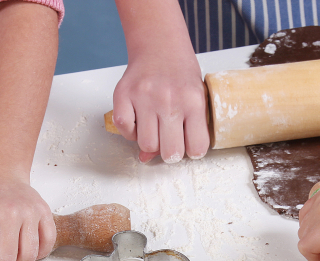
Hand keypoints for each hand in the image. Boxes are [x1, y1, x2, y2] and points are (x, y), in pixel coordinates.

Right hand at [112, 48, 207, 162]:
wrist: (159, 43)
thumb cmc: (180, 73)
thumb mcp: (193, 98)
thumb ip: (183, 129)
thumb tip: (148, 158)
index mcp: (194, 102)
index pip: (196, 148)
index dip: (191, 151)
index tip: (188, 144)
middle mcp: (170, 101)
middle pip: (170, 152)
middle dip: (169, 151)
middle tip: (168, 139)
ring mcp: (145, 97)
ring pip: (146, 144)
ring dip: (149, 141)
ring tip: (153, 127)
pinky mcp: (123, 94)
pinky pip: (124, 128)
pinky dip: (129, 131)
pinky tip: (138, 121)